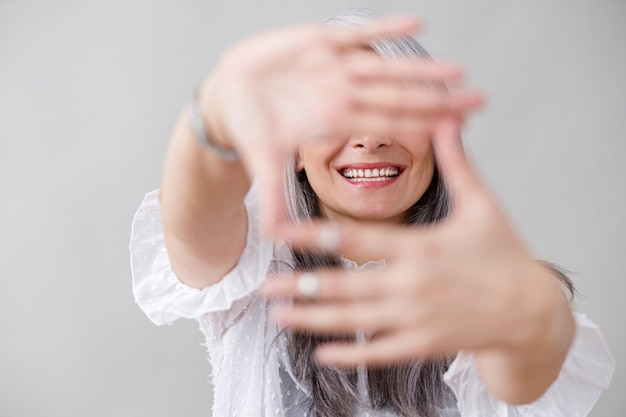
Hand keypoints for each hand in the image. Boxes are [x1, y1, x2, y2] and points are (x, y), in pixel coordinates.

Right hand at [199, 16, 482, 232]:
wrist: (230, 97)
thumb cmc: (251, 128)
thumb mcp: (264, 161)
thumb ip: (273, 194)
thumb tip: (275, 237)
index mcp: (337, 121)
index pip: (388, 125)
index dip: (423, 126)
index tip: (457, 130)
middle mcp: (343, 94)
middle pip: (400, 97)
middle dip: (438, 98)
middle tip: (478, 101)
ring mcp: (335, 67)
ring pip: (386, 67)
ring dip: (421, 68)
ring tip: (457, 70)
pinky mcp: (319, 41)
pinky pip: (357, 33)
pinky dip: (384, 28)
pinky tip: (416, 22)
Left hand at [262, 119, 572, 369]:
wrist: (531, 310)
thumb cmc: (505, 253)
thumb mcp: (483, 205)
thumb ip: (458, 164)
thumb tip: (446, 119)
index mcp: (422, 247)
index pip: (359, 239)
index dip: (317, 234)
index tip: (282, 230)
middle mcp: (413, 284)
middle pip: (346, 285)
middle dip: (303, 286)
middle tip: (264, 286)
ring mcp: (417, 318)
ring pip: (355, 321)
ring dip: (313, 320)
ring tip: (278, 316)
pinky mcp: (425, 344)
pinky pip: (380, 351)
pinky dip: (350, 354)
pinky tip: (321, 355)